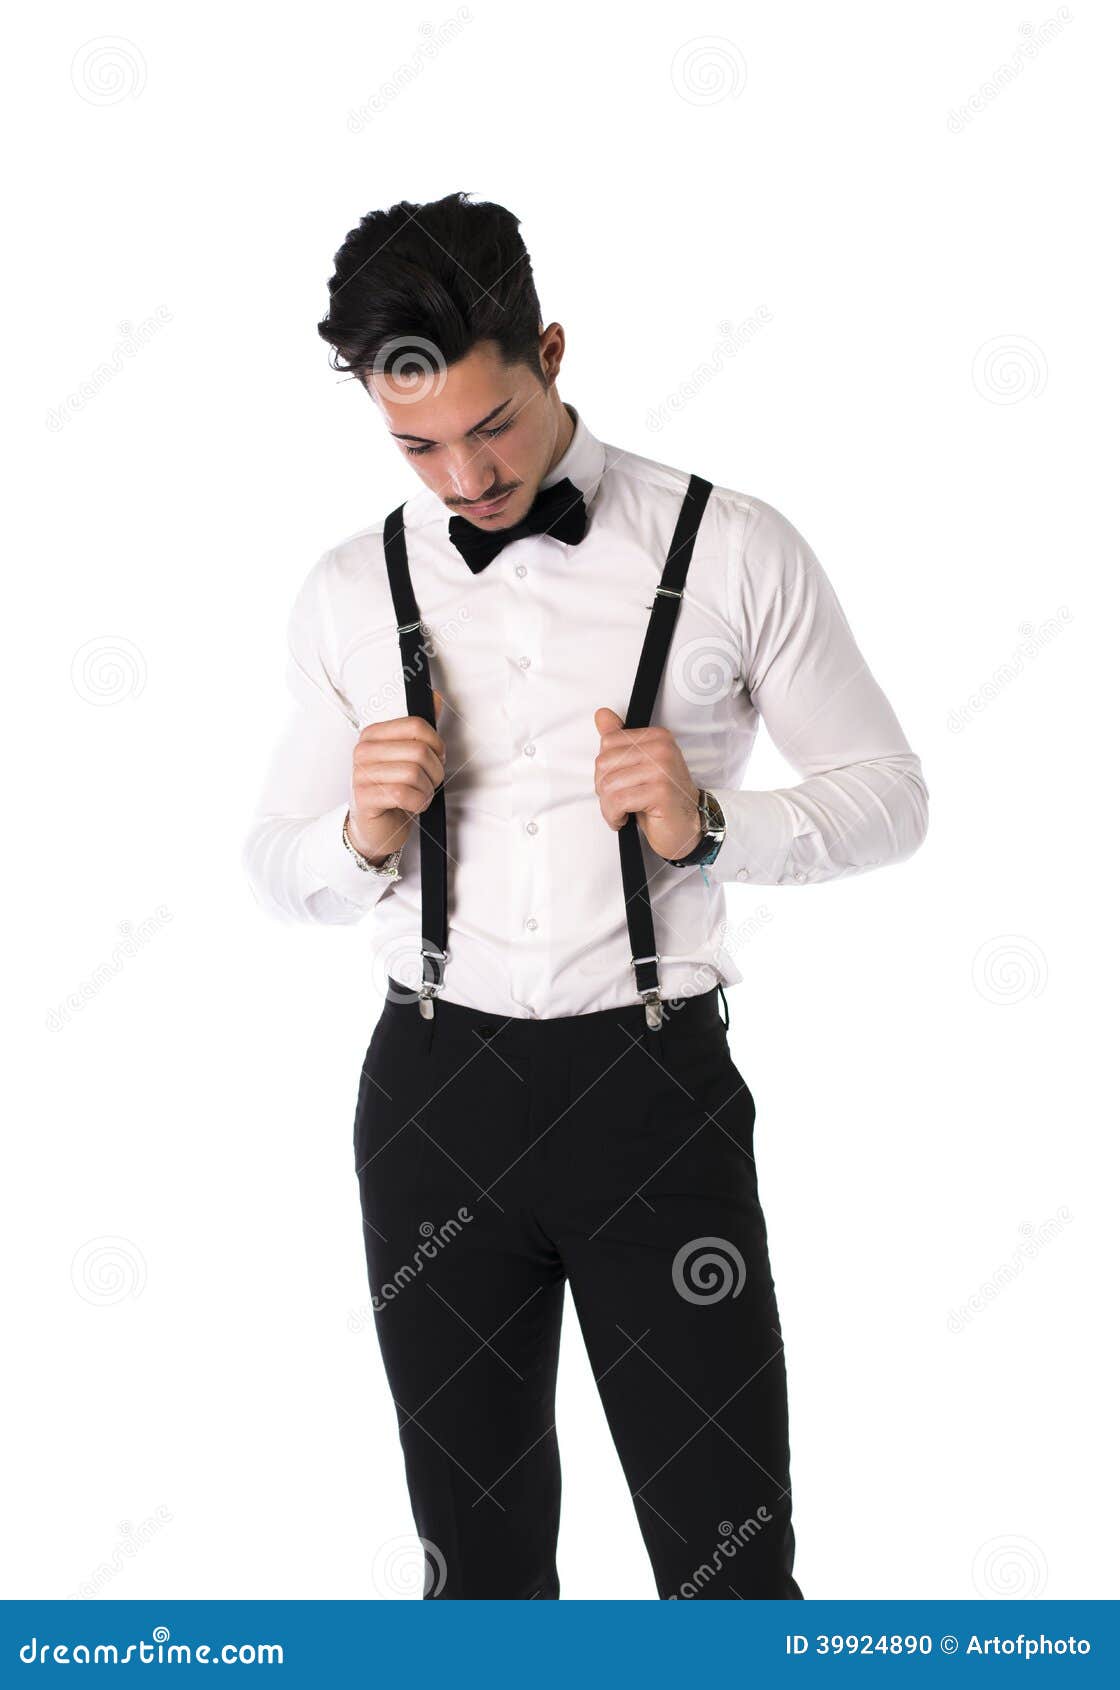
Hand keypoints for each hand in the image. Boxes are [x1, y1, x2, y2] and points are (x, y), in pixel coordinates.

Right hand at [347, 689, 445, 862]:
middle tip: (429, 783)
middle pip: (419, 751)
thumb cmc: (394, 790)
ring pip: (414, 773)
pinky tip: (413, 805)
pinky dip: (418, 802)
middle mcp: (363, 751)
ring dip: (426, 790)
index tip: (436, 758)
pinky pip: (403, 794)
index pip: (416, 725)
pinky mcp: (364, 798)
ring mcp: (361, 774)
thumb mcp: (409, 756)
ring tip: (420, 795)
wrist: (376, 827)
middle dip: (434, 772)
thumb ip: (421, 728)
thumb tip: (436, 698)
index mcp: (373, 735)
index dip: (436, 744)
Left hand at [593, 707, 701, 860]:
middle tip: (618, 800)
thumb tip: (602, 715)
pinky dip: (614, 815)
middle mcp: (661, 749)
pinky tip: (624, 818)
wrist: (686, 827)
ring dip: (608, 806)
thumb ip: (619, 739)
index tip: (618, 783)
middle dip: (604, 789)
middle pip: (604, 763)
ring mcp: (663, 769)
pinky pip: (618, 801)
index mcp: (656, 737)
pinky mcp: (660, 791)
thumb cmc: (662, 800)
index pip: (607, 743)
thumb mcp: (637, 766)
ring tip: (621, 811)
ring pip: (609, 784)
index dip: (604, 770)